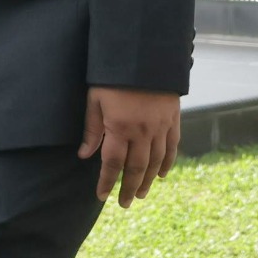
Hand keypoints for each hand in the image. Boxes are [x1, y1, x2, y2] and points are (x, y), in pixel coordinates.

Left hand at [80, 86, 180, 206]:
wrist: (146, 54)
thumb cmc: (114, 76)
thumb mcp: (95, 100)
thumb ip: (92, 129)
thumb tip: (84, 155)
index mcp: (120, 128)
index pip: (112, 164)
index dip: (106, 182)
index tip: (102, 196)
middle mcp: (142, 132)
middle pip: (136, 168)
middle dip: (129, 188)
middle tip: (124, 203)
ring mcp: (160, 127)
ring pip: (155, 162)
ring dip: (148, 181)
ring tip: (141, 194)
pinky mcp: (173, 120)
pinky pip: (172, 147)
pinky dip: (167, 163)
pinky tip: (161, 174)